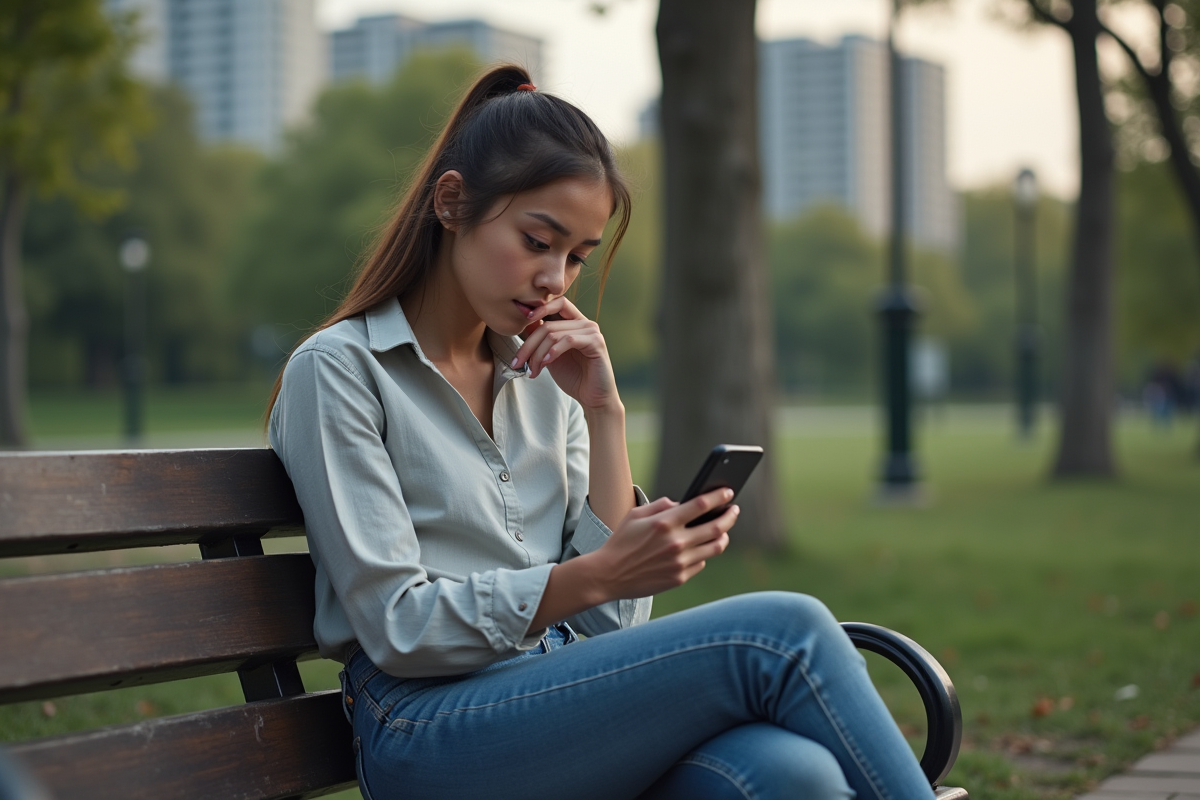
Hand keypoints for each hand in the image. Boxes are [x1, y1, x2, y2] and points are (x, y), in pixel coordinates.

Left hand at [511, 296, 617, 410]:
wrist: (593, 397)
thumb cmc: (573, 376)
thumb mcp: (550, 355)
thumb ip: (541, 339)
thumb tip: (524, 322)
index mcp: (574, 322)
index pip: (555, 303)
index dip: (538, 308)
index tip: (522, 321)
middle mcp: (584, 322)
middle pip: (547, 323)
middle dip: (528, 345)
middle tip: (517, 363)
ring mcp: (591, 331)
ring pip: (554, 334)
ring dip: (538, 354)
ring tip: (532, 370)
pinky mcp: (596, 342)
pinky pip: (569, 340)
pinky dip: (553, 352)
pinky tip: (546, 363)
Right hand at [588, 488, 738, 600]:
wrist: (608, 575)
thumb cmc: (621, 542)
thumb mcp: (636, 515)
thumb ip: (661, 505)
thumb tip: (682, 503)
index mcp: (665, 523)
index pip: (701, 505)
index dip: (719, 497)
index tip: (728, 492)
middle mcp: (676, 542)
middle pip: (716, 527)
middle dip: (730, 516)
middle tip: (734, 510)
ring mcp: (680, 562)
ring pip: (715, 547)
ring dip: (723, 536)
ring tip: (723, 530)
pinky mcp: (679, 578)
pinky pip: (701, 563)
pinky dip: (703, 553)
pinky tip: (700, 548)